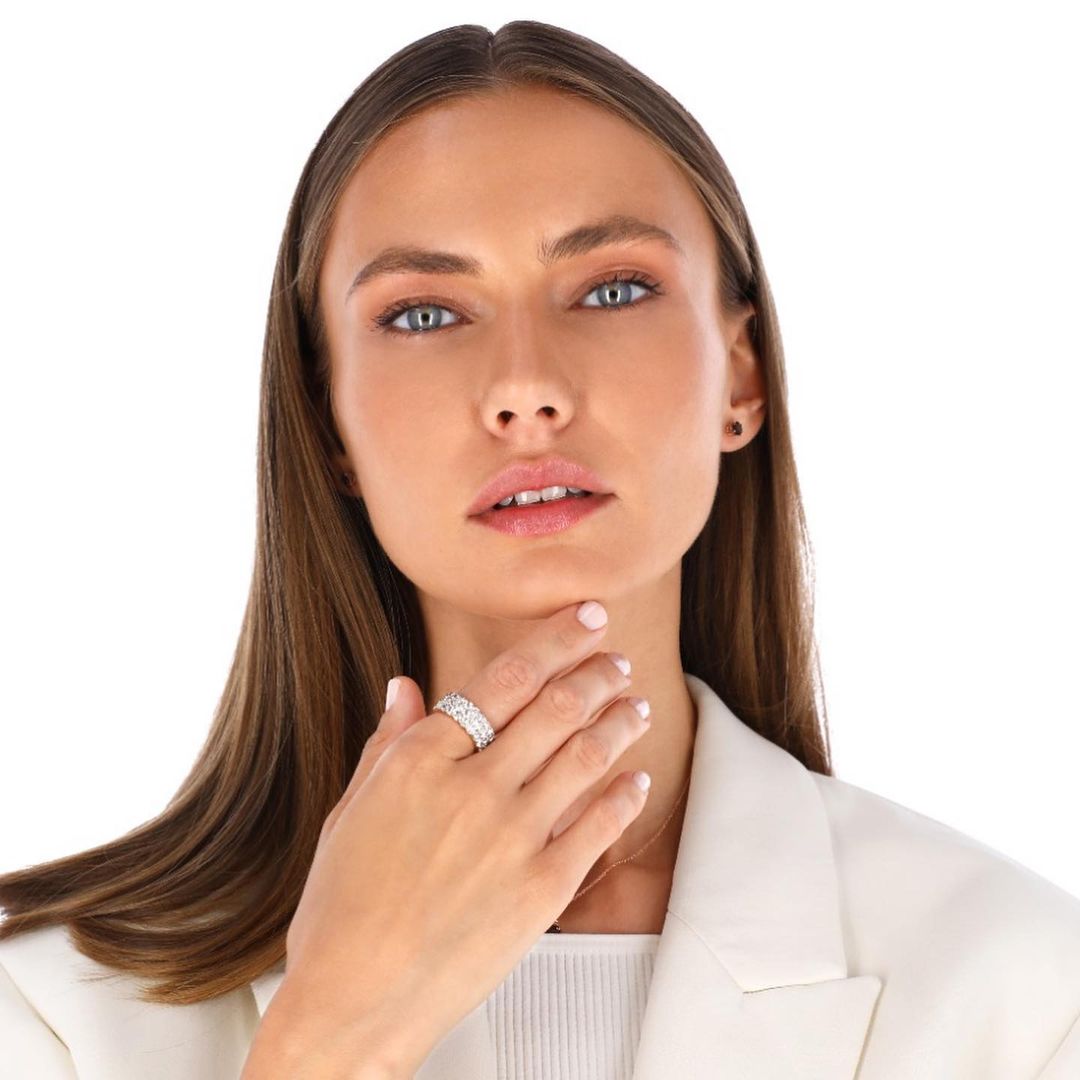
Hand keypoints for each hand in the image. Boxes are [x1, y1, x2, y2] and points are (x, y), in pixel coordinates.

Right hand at [256, 600, 650, 1077]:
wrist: (354, 1003)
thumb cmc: (340, 910)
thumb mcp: (349, 812)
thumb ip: (387, 744)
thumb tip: (404, 685)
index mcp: (420, 760)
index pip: (505, 679)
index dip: (555, 640)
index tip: (585, 619)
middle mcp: (472, 787)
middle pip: (556, 707)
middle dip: (597, 672)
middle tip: (618, 658)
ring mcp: (511, 837)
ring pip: (585, 755)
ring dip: (619, 721)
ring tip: (636, 703)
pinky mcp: (541, 890)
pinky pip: (599, 826)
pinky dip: (624, 793)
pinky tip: (637, 776)